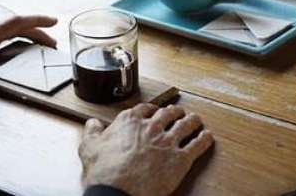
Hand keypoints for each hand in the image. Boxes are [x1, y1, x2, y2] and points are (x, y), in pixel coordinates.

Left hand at [0, 15, 57, 81]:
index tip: (53, 22)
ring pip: (7, 27)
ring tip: (36, 41)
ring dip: (25, 31)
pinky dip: (11, 34)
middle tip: (52, 40)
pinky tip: (7, 43)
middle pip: (15, 25)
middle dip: (36, 30)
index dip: (36, 22)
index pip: (16, 24)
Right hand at [79, 104, 213, 195]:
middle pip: (168, 113)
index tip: (153, 111)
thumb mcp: (89, 147)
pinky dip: (204, 139)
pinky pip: (198, 144)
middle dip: (174, 111)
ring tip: (195, 119)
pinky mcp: (181, 159)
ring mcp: (168, 142)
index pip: (145, 108)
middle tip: (177, 112)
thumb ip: (92, 131)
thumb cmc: (104, 172)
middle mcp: (151, 127)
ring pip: (186, 124)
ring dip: (192, 120)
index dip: (151, 110)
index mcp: (130, 121)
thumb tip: (93, 124)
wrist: (118, 192)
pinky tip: (207, 137)